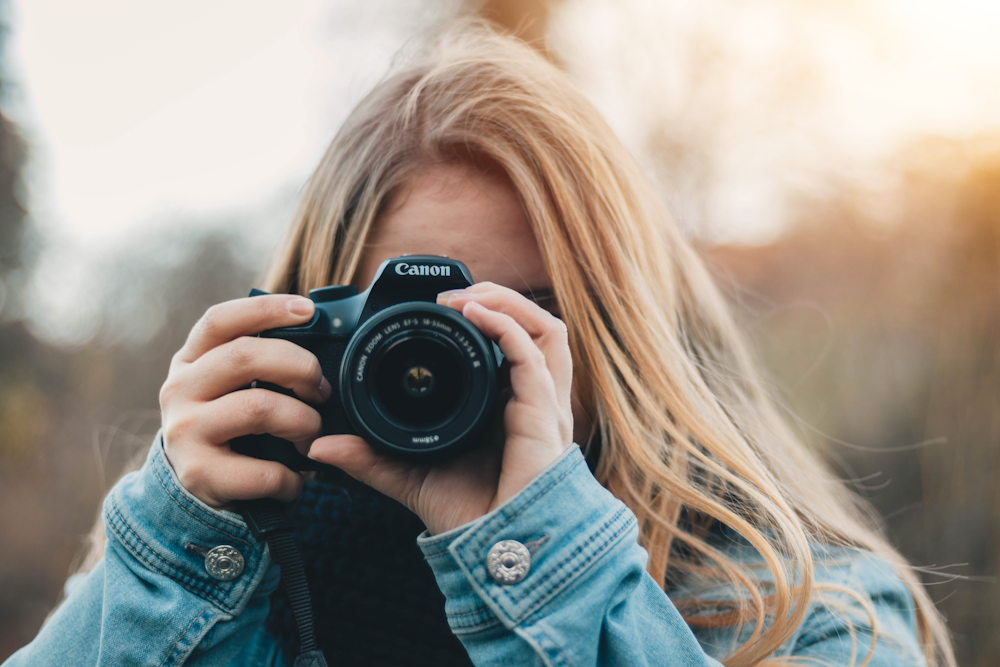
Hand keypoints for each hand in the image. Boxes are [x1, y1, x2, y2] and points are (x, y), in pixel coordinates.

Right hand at [159, 295, 329, 509]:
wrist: (191, 487)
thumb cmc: (228, 424)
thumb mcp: (231, 384)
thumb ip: (260, 357)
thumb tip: (317, 330)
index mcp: (191, 359)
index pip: (221, 320)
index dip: (266, 309)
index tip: (308, 310)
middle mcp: (180, 389)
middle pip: (245, 356)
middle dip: (300, 368)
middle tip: (322, 390)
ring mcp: (185, 431)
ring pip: (259, 408)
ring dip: (303, 422)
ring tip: (311, 436)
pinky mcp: (199, 474)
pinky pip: (264, 470)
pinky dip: (291, 478)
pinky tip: (294, 480)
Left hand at [307, 282, 573, 534]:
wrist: (497, 546)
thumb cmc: (468, 514)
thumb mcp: (407, 475)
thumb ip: (369, 458)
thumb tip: (319, 448)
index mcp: (507, 406)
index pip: (511, 348)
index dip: (486, 319)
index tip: (438, 309)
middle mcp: (531, 398)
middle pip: (536, 327)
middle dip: (499, 299)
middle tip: (452, 295)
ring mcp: (543, 402)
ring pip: (548, 329)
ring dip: (508, 302)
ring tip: (467, 296)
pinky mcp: (544, 411)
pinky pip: (534, 353)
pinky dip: (506, 324)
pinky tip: (475, 313)